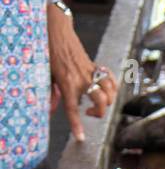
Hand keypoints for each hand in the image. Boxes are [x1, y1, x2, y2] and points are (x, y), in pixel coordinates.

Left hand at [46, 2, 117, 141]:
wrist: (57, 30)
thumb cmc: (50, 52)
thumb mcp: (46, 74)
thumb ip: (51, 94)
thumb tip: (52, 111)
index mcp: (67, 83)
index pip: (73, 109)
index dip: (77, 125)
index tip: (81, 138)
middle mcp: (81, 79)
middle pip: (101, 102)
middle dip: (100, 113)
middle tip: (90, 113)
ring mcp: (90, 72)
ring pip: (110, 91)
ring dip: (109, 101)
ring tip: (100, 102)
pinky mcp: (95, 66)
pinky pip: (111, 79)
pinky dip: (113, 86)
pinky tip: (108, 90)